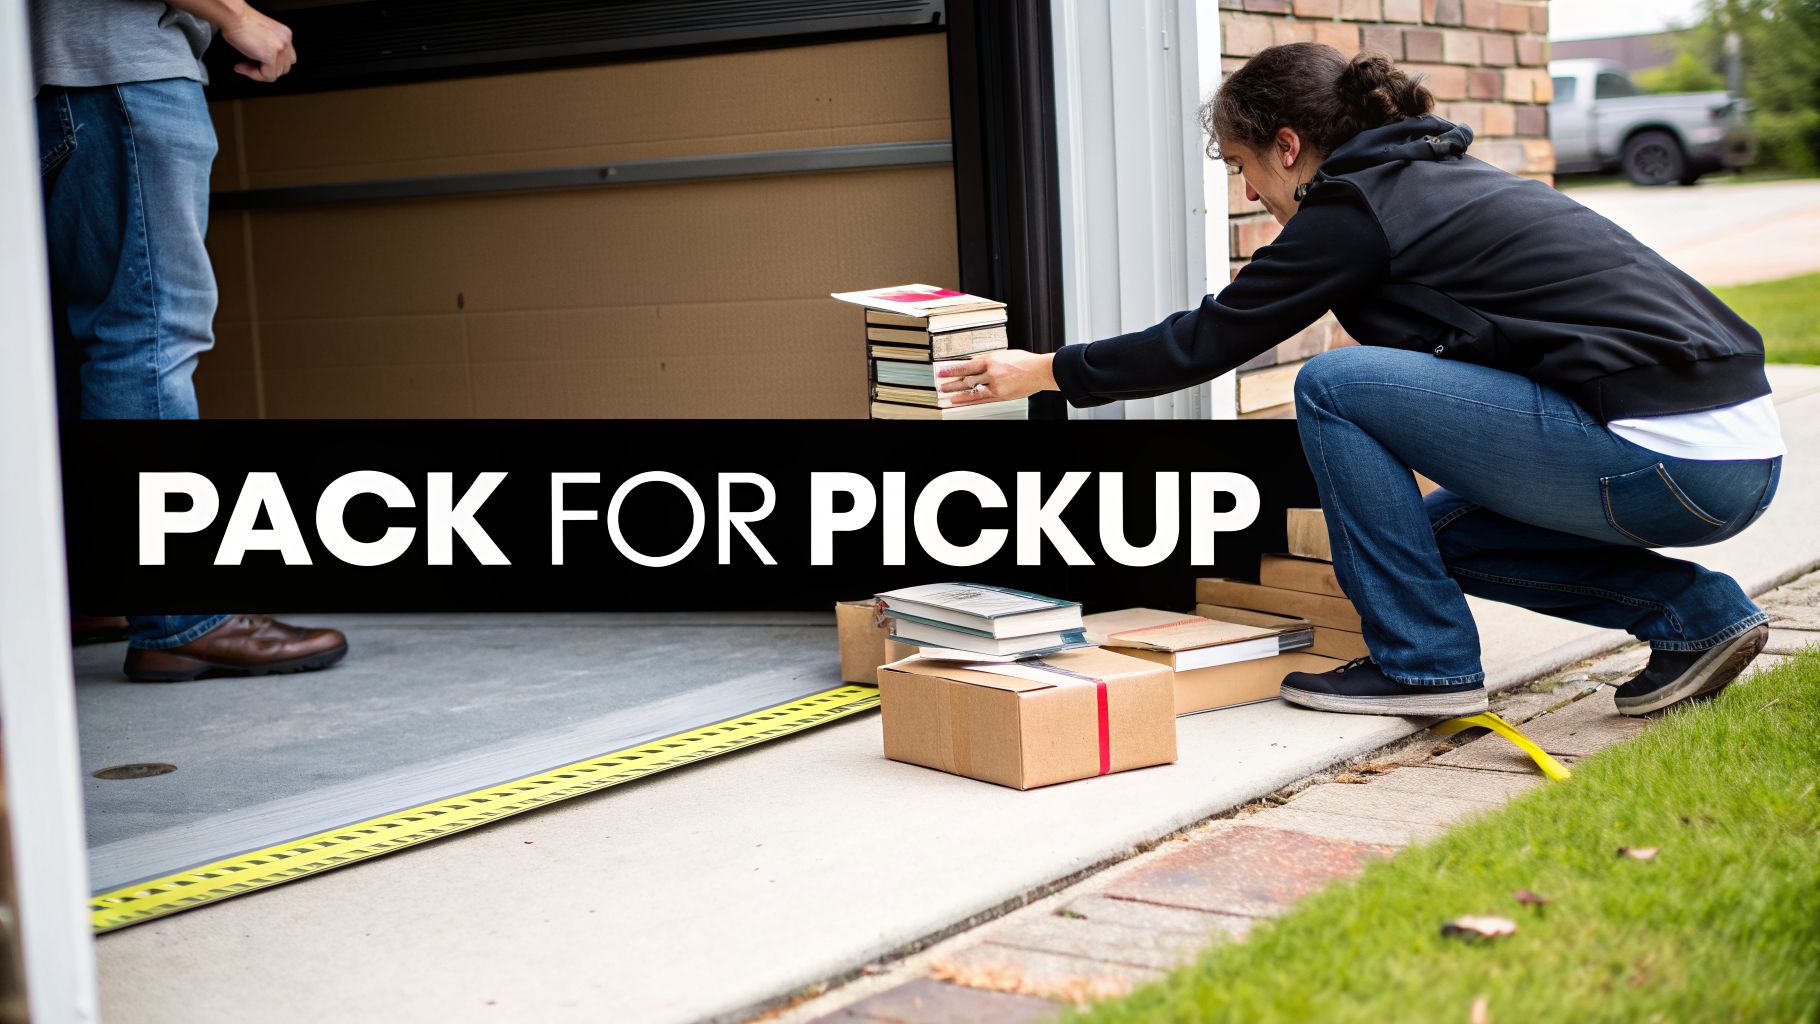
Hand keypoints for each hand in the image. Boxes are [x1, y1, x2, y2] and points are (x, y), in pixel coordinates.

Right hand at [223, 7, 295, 81]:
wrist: (234, 16)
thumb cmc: (239, 21)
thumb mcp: (261, 36)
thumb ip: (267, 48)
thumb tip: (261, 64)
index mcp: (285, 35)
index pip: (287, 58)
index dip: (272, 64)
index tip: (256, 63)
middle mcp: (286, 41)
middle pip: (284, 68)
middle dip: (266, 70)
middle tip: (249, 66)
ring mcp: (280, 49)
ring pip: (276, 74)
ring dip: (258, 73)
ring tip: (244, 66)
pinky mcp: (271, 56)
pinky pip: (267, 75)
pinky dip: (254, 75)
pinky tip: (243, 68)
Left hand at [935, 350, 1056, 405]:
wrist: (1039, 371)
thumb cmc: (1025, 362)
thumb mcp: (1004, 355)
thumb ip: (990, 362)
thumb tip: (976, 367)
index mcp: (992, 359)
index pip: (967, 365)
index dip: (952, 369)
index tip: (942, 372)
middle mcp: (992, 372)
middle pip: (967, 379)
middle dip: (952, 383)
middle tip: (942, 386)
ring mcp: (996, 385)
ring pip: (973, 390)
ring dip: (958, 394)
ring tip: (948, 396)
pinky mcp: (1001, 395)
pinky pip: (982, 399)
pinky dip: (970, 401)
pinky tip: (962, 402)